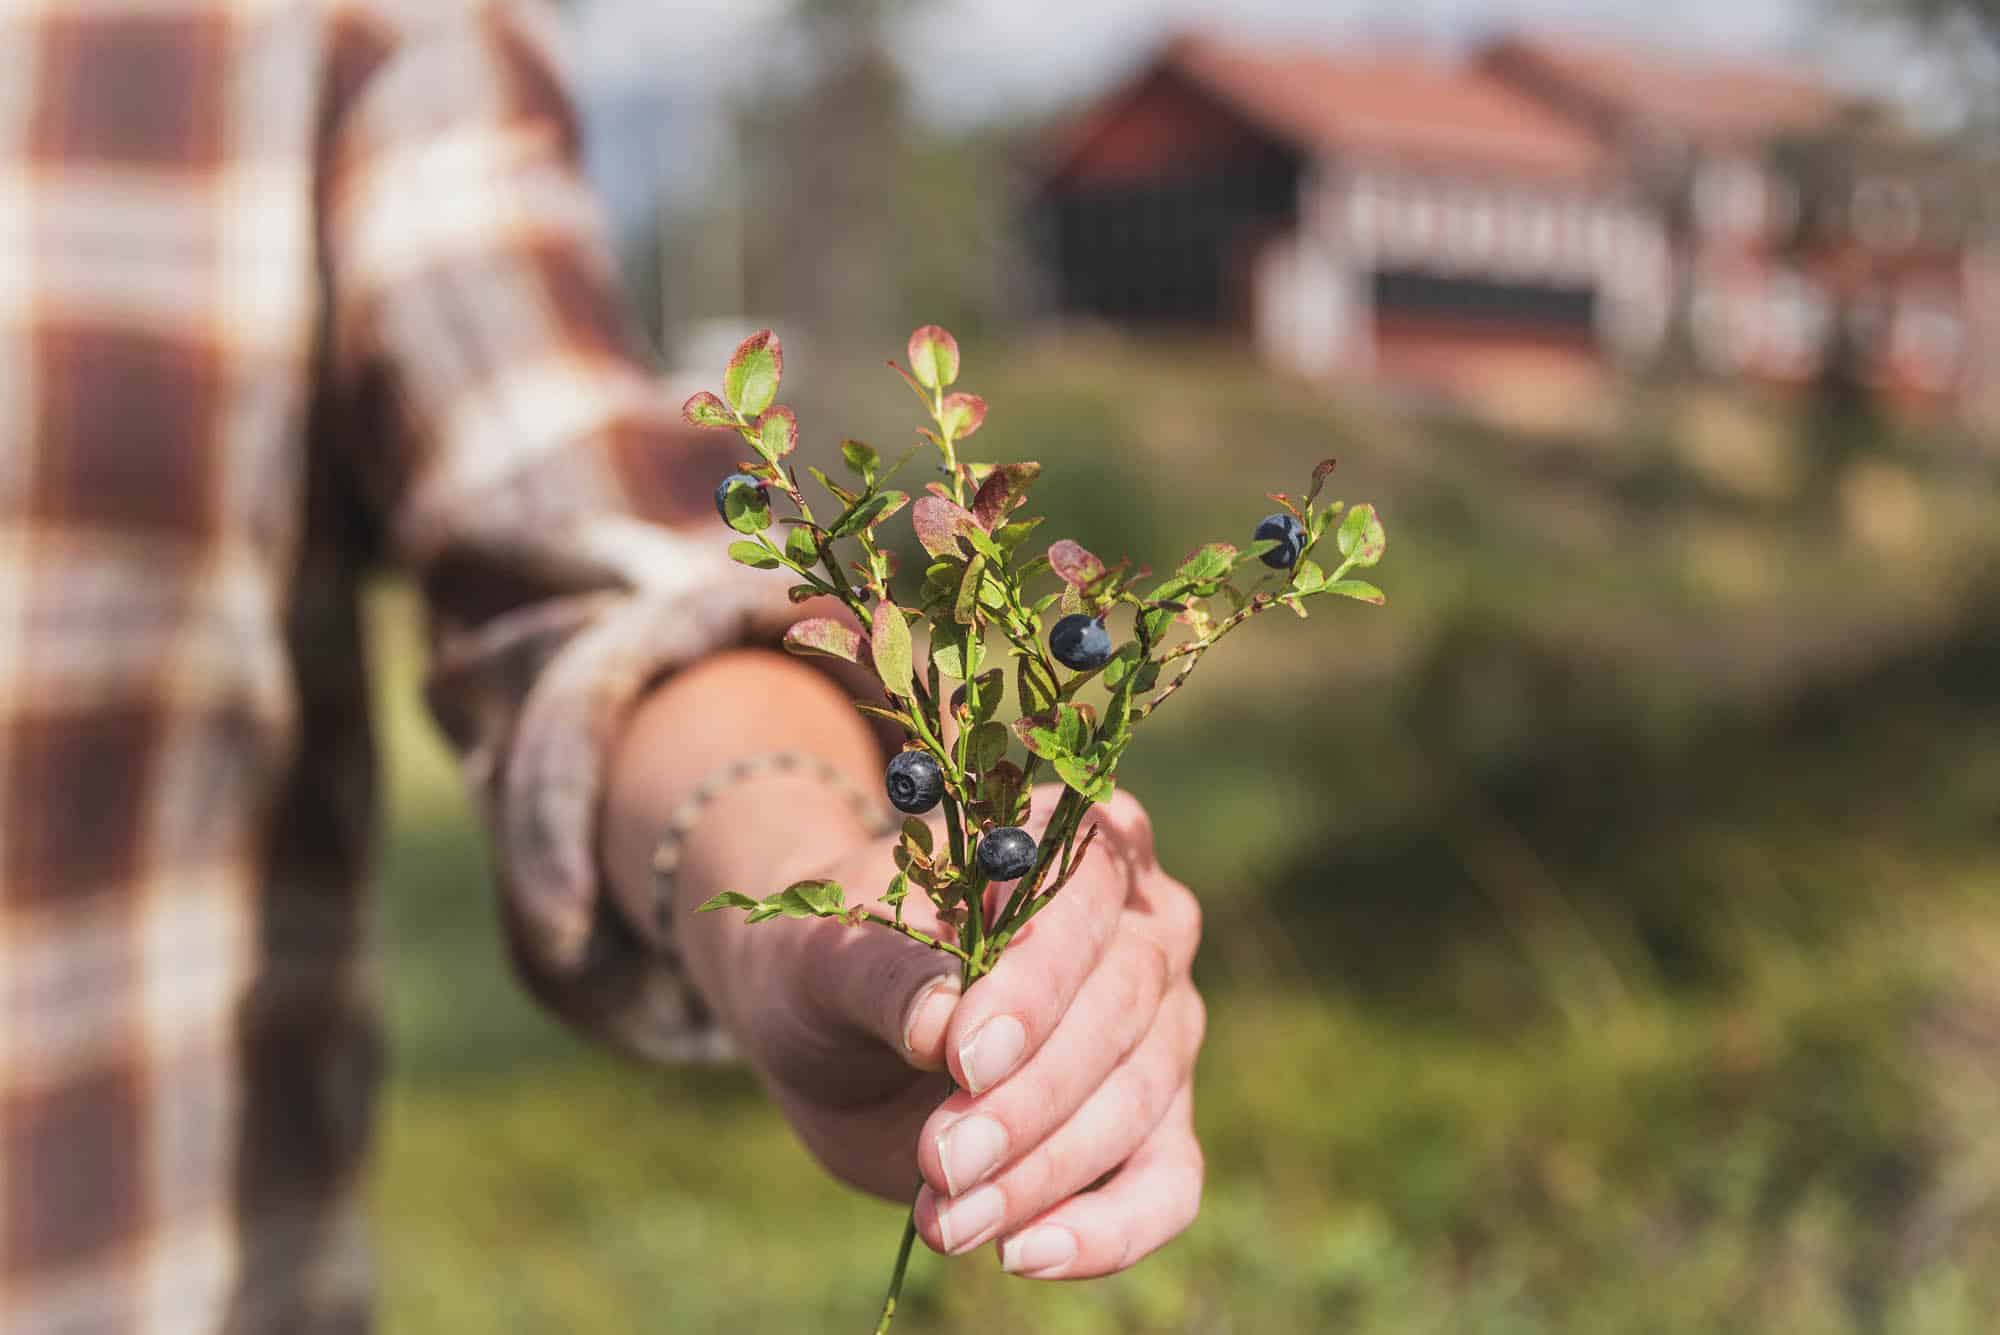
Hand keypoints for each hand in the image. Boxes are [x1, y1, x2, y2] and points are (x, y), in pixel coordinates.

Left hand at [727, 786, 1205, 1280]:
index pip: (1085, 898)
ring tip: (945, 1221)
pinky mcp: (1154, 1124)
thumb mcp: (824, 953)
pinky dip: (1107, 1232)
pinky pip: (1166, 1185)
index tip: (963, 1058)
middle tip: (940, 1161)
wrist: (832, 1026)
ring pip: (1141, 1101)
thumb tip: (940, 1025)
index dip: (1035, 982)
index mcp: (1072, 841)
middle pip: (1123, 1006)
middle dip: (1031, 1097)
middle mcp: (1143, 927)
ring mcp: (1161, 1028)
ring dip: (1043, 1173)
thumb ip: (882, 970)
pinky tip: (1025, 1256)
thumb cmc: (833, 958)